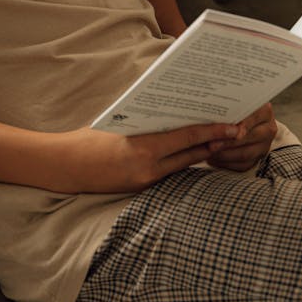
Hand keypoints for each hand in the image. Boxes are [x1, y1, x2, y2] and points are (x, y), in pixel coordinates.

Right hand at [57, 121, 242, 193]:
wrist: (65, 165)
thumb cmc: (89, 138)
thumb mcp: (121, 123)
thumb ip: (148, 123)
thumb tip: (176, 114)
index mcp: (143, 148)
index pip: (187, 138)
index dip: (213, 132)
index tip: (233, 125)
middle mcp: (148, 168)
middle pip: (192, 155)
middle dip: (215, 143)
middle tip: (236, 131)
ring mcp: (146, 180)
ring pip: (184, 165)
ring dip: (202, 153)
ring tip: (220, 140)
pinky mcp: (141, 187)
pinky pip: (170, 173)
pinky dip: (182, 161)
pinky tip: (193, 152)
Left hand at [206, 102, 276, 171]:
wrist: (240, 119)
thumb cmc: (232, 108)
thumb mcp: (232, 103)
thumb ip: (227, 107)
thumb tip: (211, 110)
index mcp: (265, 112)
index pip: (255, 116)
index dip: (243, 123)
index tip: (229, 128)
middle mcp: (268, 129)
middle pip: (250, 137)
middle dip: (229, 142)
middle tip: (211, 144)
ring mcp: (264, 145)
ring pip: (246, 154)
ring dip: (225, 154)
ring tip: (208, 152)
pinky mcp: (256, 159)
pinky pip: (242, 165)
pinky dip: (226, 163)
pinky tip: (212, 158)